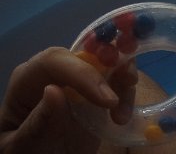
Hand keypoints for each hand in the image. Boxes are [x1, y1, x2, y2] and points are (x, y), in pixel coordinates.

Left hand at [0, 47, 136, 153]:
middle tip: (130, 83)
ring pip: (108, 61)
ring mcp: (78, 80)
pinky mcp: (96, 92)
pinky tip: (122, 116)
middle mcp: (55, 73)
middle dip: (113, 63)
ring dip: (124, 79)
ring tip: (123, 113)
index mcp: (28, 79)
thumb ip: (38, 121)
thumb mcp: (23, 144)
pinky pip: (117, 80)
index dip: (82, 72)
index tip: (106, 100)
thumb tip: (53, 90)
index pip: (54, 61)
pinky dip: (127, 93)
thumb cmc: (25, 151)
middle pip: (86, 53)